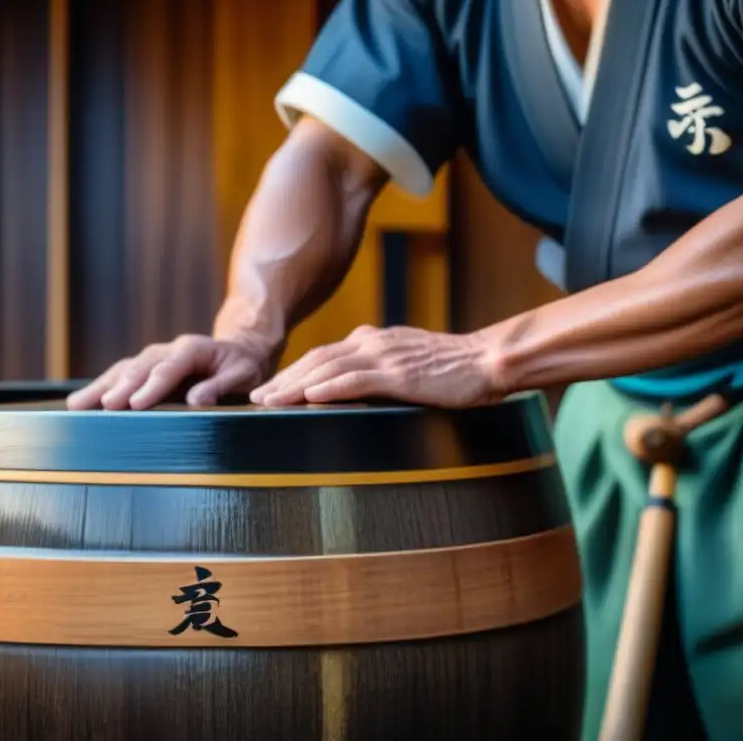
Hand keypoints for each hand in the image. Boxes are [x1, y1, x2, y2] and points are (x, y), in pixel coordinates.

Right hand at [66, 334, 273, 409]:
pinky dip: (101, 388)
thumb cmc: (243, 366)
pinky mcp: (146, 369)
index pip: (170, 368)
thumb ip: (222, 385)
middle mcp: (169, 350)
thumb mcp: (243, 374)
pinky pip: (120, 376)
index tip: (136, 404)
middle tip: (104, 407)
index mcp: (193, 349)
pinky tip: (81, 404)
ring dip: (102, 387)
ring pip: (124, 370)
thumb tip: (198, 400)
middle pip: (141, 368)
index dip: (152, 386)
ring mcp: (155, 358)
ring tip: (78, 406)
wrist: (238, 350)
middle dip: (122, 388)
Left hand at [249, 325, 503, 407]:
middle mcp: (372, 342)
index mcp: (373, 341)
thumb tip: (353, 390)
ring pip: (329, 368)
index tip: (270, 389)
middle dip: (283, 379)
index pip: (322, 355)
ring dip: (295, 385)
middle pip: (316, 359)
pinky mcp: (400, 374)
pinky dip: (330, 387)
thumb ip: (379, 371)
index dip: (292, 371)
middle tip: (256, 398)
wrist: (487, 361)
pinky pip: (357, 380)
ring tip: (270, 401)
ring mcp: (385, 356)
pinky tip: (309, 397)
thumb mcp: (407, 364)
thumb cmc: (452, 370)